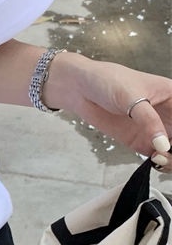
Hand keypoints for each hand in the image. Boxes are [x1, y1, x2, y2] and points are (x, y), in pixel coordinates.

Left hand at [58, 55, 171, 170]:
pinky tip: (156, 161)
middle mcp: (170, 115)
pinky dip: (161, 163)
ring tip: (162, 160)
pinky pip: (158, 157)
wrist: (80, 88)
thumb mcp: (131, 97)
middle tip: (170, 155)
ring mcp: (156, 130)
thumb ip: (149, 121)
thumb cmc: (108, 81)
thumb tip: (164, 146)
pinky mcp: (141, 141)